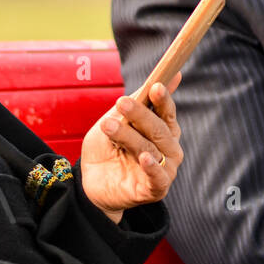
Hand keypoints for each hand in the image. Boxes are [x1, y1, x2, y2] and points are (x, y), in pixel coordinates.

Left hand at [80, 73, 183, 224]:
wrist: (90, 183)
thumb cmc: (107, 148)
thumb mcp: (116, 120)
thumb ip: (139, 101)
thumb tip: (172, 74)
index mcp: (163, 130)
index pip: (167, 112)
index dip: (163, 100)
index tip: (155, 86)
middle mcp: (169, 149)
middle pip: (158, 129)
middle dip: (140, 114)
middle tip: (121, 102)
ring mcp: (164, 169)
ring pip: (151, 149)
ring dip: (129, 136)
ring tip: (108, 126)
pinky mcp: (155, 189)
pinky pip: (158, 178)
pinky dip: (152, 167)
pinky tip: (143, 157)